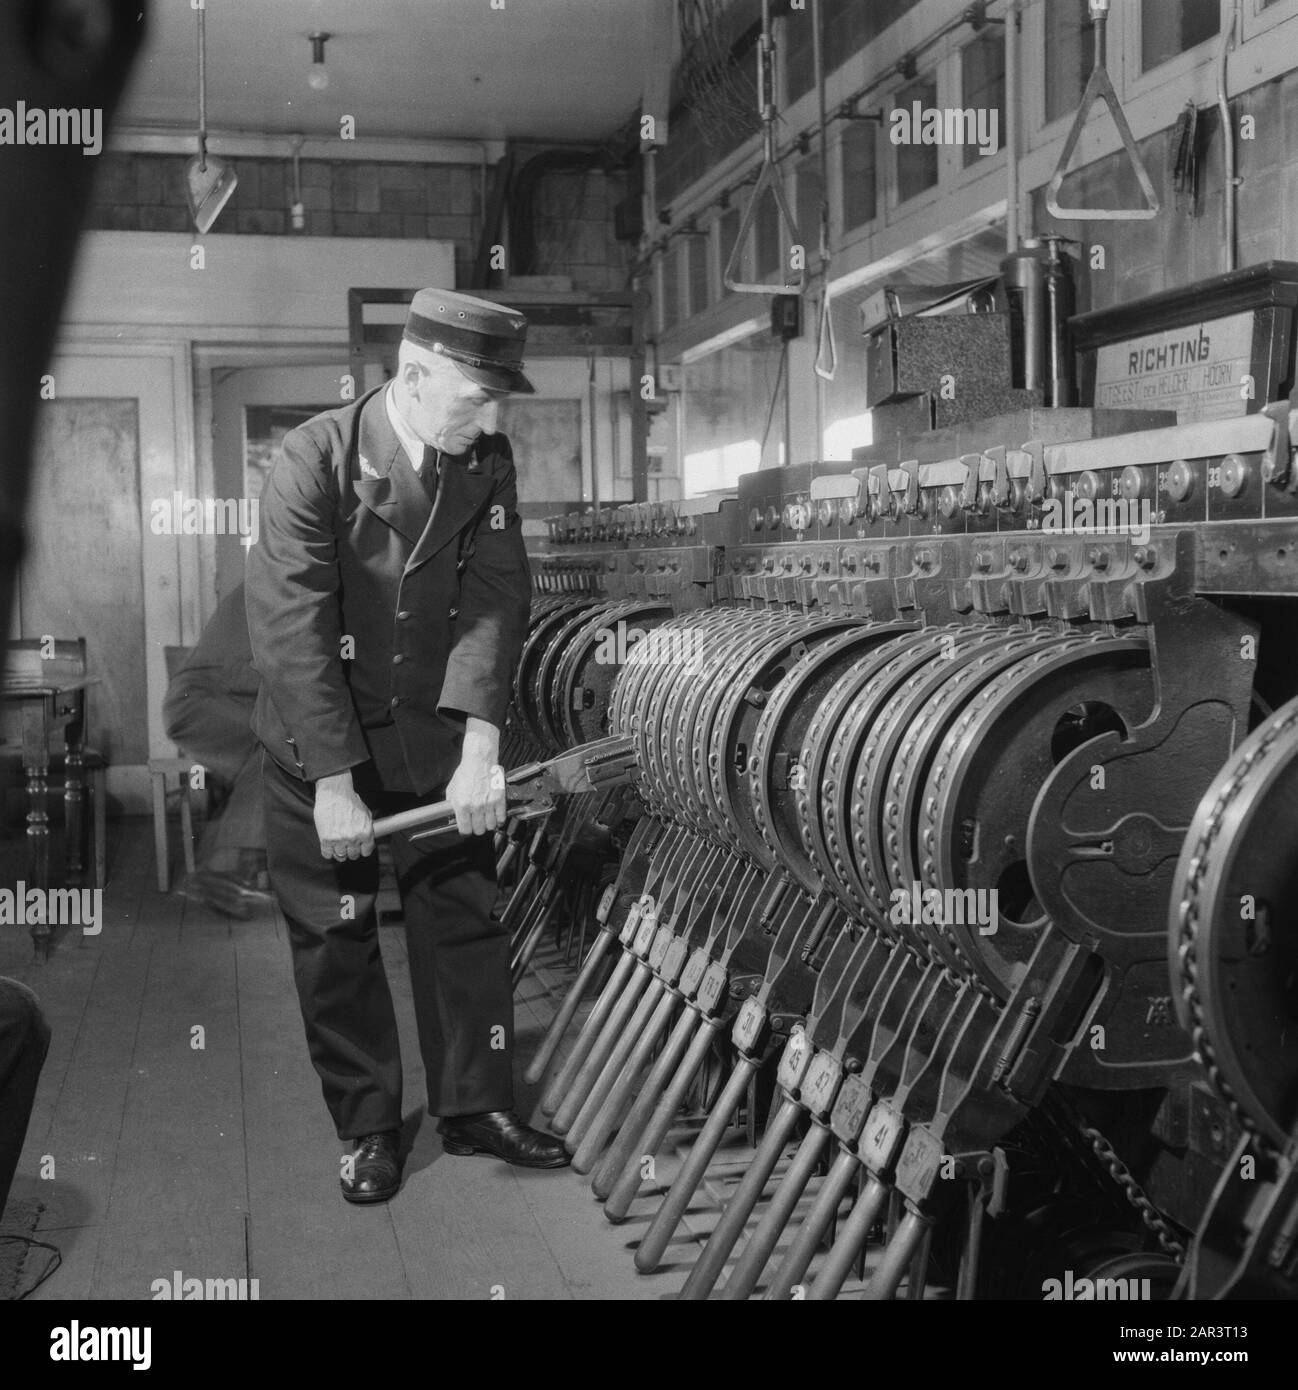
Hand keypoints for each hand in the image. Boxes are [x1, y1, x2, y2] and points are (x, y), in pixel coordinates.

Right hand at [314, 771, 373, 860]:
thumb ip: (368, 828)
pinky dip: (328, 851)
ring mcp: (339, 840)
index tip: (358, 847)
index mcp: (366, 833)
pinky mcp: (326, 839)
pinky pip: (327, 854)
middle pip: (353, 855)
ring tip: (337, 844)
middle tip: (347, 844)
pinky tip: (329, 845)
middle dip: (350, 851)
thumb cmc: (350, 801)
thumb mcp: (366, 814)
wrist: (335, 793)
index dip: (362, 849)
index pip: (366, 852)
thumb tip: (369, 839)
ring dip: (339, 852)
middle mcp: (354, 839)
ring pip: (340, 856)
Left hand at [446, 720, 505, 834]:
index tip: (467, 828)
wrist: (479, 761)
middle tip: (477, 822)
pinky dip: (499, 820)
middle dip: (477, 828)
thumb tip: (452, 815)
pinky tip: (496, 816)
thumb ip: (451, 805)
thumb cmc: (466, 772)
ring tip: (486, 819)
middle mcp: (475, 806)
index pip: (465, 829)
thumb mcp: (452, 789)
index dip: (465, 830)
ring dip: (488, 824)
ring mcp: (488, 804)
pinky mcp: (499, 799)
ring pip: (491, 826)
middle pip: (478, 830)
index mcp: (462, 805)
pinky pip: (501, 818)